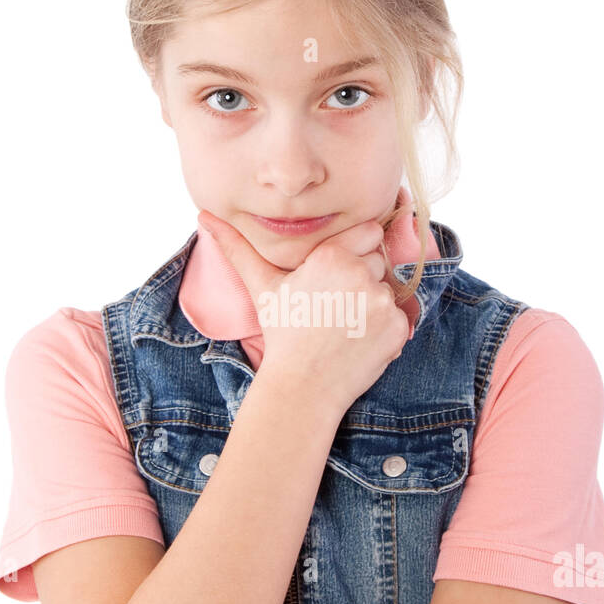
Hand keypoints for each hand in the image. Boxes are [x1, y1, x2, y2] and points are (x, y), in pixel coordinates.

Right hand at [198, 210, 410, 412]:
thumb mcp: (261, 286)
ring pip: (388, 290)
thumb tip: (203, 216)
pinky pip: (400, 318)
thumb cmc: (282, 334)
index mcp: (332, 255)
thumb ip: (237, 247)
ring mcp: (381, 302)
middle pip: (378, 262)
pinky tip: (358, 342)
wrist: (302, 387)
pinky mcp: (397, 327)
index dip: (353, 254)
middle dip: (362, 280)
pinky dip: (385, 330)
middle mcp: (360, 273)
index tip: (335, 279)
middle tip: (334, 308)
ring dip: (373, 306)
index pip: (368, 233)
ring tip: (343, 327)